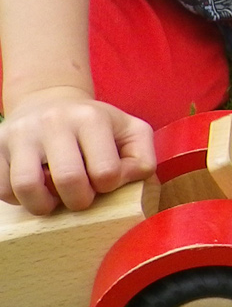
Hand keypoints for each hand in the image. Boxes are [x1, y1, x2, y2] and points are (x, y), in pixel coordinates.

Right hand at [0, 86, 155, 214]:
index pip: (106, 172)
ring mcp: (21, 133)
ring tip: (54, 198)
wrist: (50, 102)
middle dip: (79, 201)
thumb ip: (142, 158)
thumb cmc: (96, 126)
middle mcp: (54, 121)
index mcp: (91, 119)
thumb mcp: (131, 132)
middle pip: (68, 180)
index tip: (103, 180)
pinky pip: (3, 189)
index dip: (108, 187)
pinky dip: (19, 200)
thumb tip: (124, 180)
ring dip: (44, 205)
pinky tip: (34, 189)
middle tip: (80, 196)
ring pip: (27, 186)